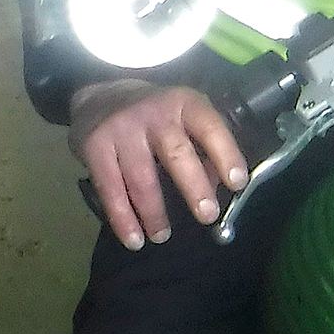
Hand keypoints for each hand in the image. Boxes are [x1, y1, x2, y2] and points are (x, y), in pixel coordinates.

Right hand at [68, 78, 250, 250]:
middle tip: (207, 215)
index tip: (237, 183)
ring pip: (141, 178)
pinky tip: (134, 238)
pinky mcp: (95, 147)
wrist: (100, 94)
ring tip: (163, 236)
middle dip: (194, 187)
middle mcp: (154, 113)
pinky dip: (123, 219)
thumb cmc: (155, 114)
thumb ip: (202, 147)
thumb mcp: (183, 116)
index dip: (225, 154)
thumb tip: (217, 186)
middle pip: (176, 154)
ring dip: (154, 213)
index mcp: (184, 104)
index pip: (209, 127)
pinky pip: (111, 189)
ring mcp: (122, 130)